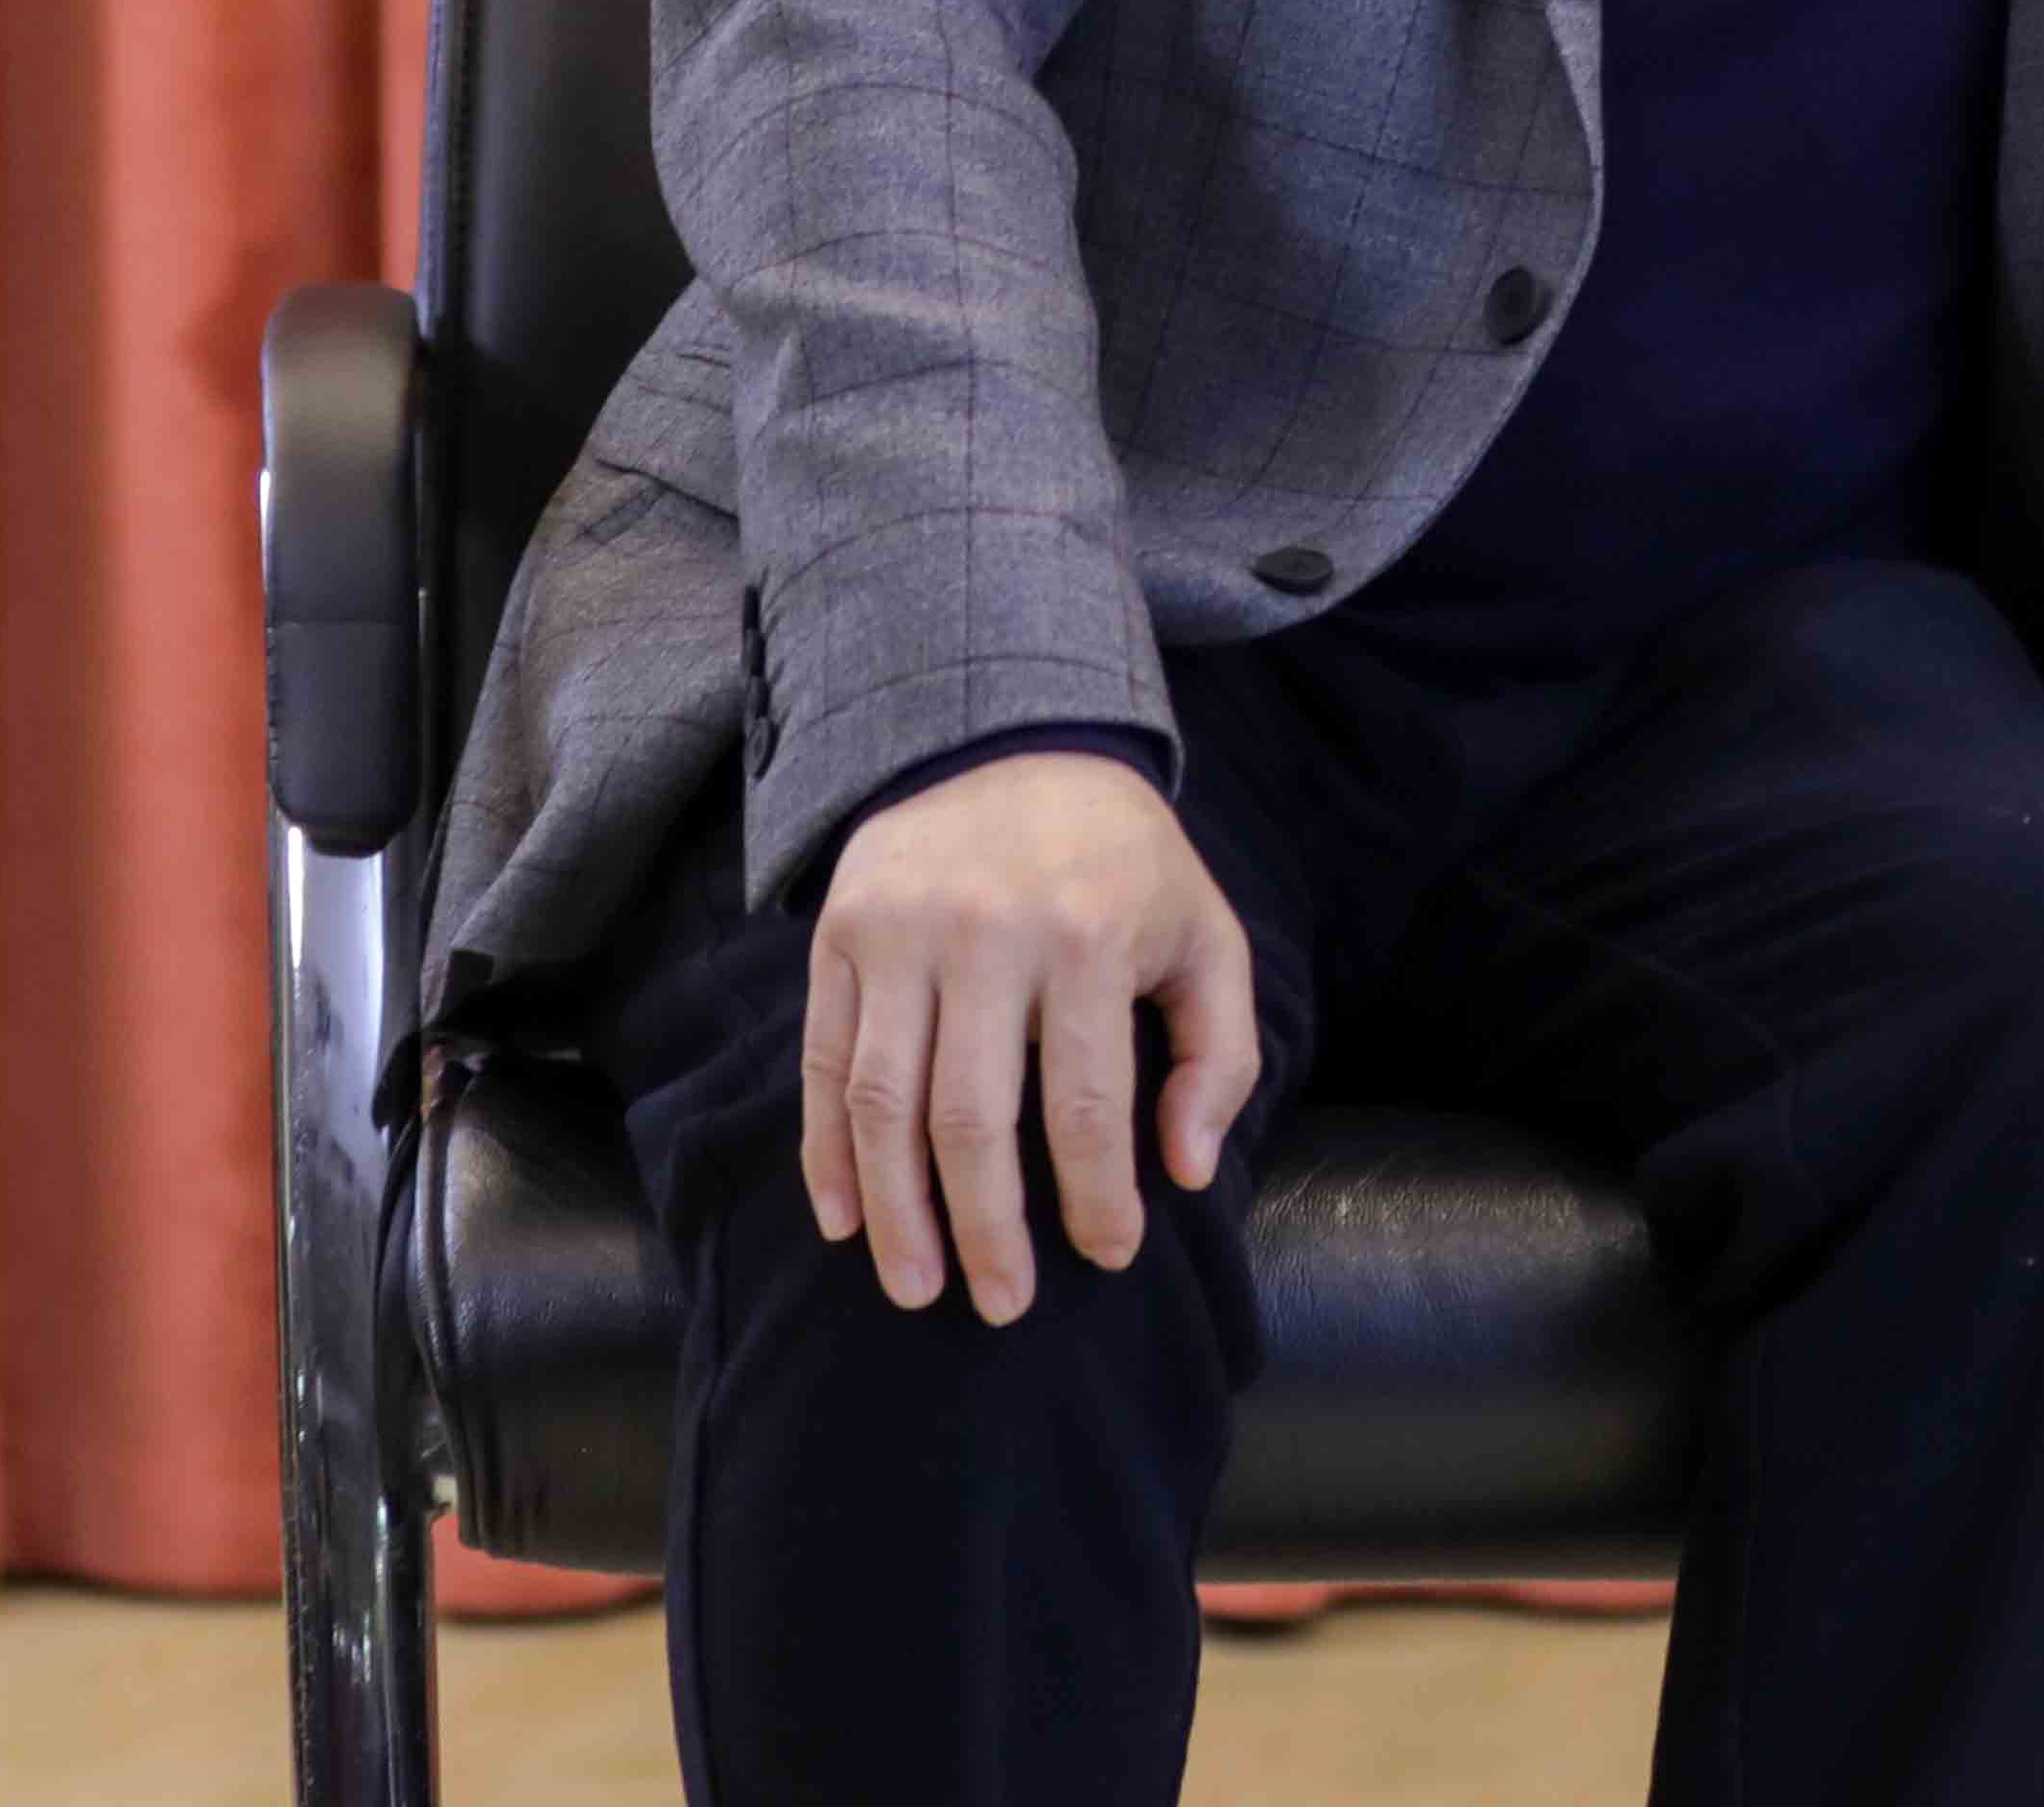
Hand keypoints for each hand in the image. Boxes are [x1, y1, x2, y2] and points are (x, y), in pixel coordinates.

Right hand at [798, 748, 1258, 1323]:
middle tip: (1003, 1306)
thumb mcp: (1204, 933)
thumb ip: (1218, 1053)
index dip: (1098, 1195)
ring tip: (916, 1288)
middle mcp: (988, 936)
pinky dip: (827, 1151)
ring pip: (885, 1103)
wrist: (1007, 737)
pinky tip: (844, 1218)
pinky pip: (825, 1064)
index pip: (1087, 1103)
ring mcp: (901, 935)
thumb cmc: (1123, 862)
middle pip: (972, 1119)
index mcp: (1090, 936)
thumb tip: (1187, 1169)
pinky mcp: (839, 935)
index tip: (1109, 1257)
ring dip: (895, 1212)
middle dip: (987, 1228)